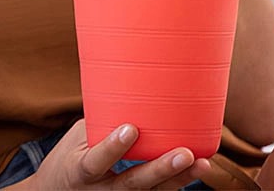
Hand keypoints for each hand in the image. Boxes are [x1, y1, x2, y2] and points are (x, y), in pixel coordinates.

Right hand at [14, 120, 210, 189]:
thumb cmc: (70, 157)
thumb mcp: (76, 138)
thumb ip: (100, 124)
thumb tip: (129, 92)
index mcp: (82, 171)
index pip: (97, 160)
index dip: (113, 146)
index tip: (130, 128)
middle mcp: (102, 190)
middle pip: (134, 183)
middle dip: (161, 169)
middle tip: (185, 153)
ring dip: (179, 179)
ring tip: (203, 163)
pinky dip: (178, 183)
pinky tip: (198, 169)